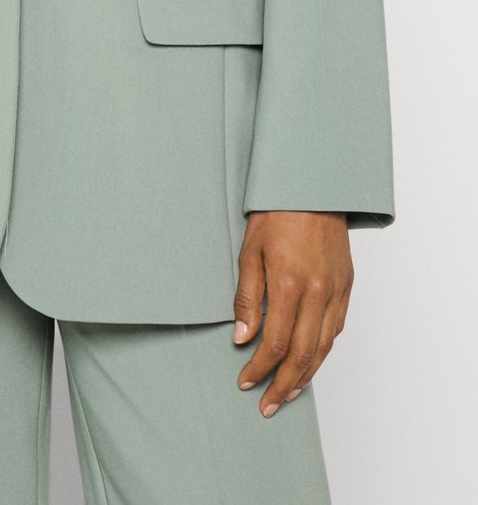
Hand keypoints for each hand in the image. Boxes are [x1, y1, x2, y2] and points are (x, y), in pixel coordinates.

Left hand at [232, 210, 352, 416]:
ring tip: (288, 393)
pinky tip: (311, 360)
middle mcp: (318, 291)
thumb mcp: (249, 251)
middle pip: (304, 354)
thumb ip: (246, 297)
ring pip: (324, 346)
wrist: (311, 187)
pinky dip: (323, 349)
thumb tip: (243, 337)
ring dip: (306, 375)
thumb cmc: (275, 214)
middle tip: (267, 404)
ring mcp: (336, 289)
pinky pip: (336, 327)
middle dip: (283, 384)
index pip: (276, 342)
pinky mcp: (346, 284)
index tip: (245, 379)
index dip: (260, 367)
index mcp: (290, 283)